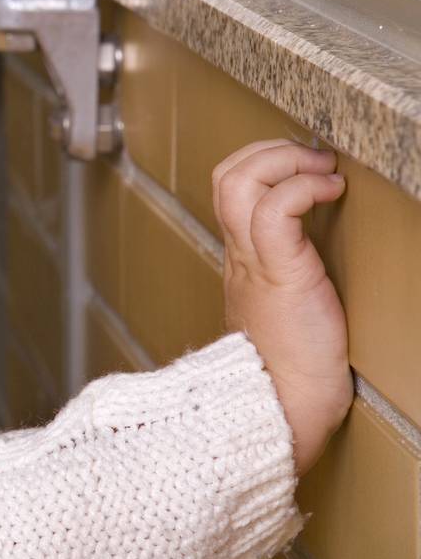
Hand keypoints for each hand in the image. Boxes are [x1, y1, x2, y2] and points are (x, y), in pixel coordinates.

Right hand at [211, 138, 353, 474]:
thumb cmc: (292, 370)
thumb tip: (314, 257)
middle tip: (313, 161)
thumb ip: (286, 277)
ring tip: (321, 172)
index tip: (305, 168)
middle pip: (226, 174)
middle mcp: (238, 255)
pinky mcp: (279, 273)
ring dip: (285, 161)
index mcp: (240, 262)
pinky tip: (331, 194)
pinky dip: (304, 188)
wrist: (282, 407)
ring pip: (240, 180)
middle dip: (272, 150)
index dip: (262, 162)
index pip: (227, 188)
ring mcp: (253, 262)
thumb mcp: (284, 308)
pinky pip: (274, 210)